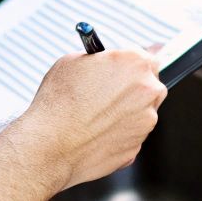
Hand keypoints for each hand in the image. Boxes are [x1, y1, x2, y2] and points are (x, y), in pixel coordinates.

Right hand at [9, 49, 165, 191]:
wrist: (51, 144)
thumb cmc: (58, 102)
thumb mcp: (73, 61)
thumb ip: (100, 59)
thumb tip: (104, 62)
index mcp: (135, 63)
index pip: (149, 55)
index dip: (133, 63)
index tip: (126, 67)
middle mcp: (148, 90)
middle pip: (150, 84)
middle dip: (133, 87)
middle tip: (109, 92)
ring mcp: (146, 120)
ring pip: (142, 112)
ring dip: (125, 111)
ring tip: (95, 115)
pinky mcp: (137, 146)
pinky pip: (131, 135)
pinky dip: (118, 133)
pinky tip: (95, 132)